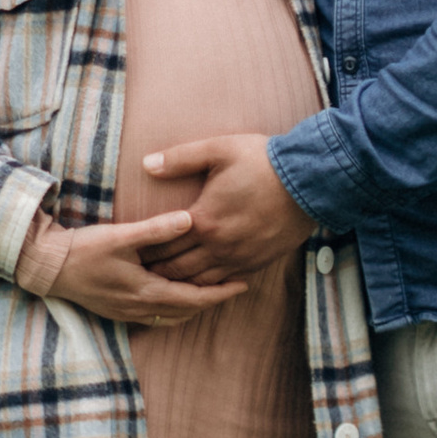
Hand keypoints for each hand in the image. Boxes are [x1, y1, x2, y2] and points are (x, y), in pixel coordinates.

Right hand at [48, 209, 246, 327]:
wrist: (47, 267)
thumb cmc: (84, 250)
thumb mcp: (121, 236)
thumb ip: (156, 229)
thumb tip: (190, 219)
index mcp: (146, 292)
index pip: (194, 298)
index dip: (220, 293)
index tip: (242, 283)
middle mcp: (140, 308)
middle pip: (187, 311)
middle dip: (212, 300)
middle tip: (235, 287)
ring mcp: (128, 313)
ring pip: (172, 317)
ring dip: (194, 306)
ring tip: (212, 292)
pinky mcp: (118, 310)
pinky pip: (157, 316)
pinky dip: (175, 309)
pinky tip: (178, 296)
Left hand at [142, 133, 317, 285]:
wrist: (309, 183)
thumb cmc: (262, 162)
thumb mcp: (218, 150)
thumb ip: (180, 158)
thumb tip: (147, 164)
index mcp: (203, 218)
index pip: (162, 242)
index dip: (142, 250)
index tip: (127, 254)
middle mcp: (218, 245)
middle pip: (176, 267)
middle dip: (155, 272)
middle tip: (136, 276)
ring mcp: (238, 257)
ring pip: (198, 281)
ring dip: (178, 284)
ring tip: (161, 285)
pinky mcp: (255, 263)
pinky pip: (223, 283)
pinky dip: (206, 287)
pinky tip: (197, 286)